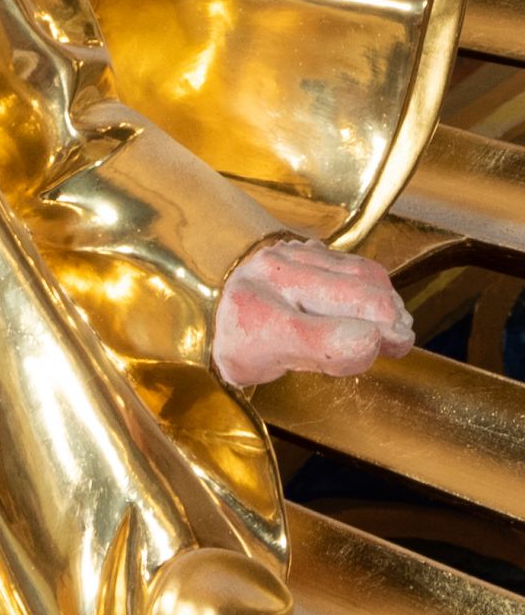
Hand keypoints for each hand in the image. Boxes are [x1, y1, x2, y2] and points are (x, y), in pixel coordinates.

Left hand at [213, 234, 413, 390]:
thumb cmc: (240, 342)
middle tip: (402, 340)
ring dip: (386, 299)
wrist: (212, 305)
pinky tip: (378, 305)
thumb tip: (372, 340)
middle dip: (389, 320)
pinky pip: (352, 262)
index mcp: (253, 317)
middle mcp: (268, 277)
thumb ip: (321, 352)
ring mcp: (286, 256)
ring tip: (396, 325)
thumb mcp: (266, 365)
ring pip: (358, 272)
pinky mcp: (301, 248)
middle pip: (352, 295)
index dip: (364, 344)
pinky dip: (375, 283)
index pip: (319, 334)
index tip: (391, 348)